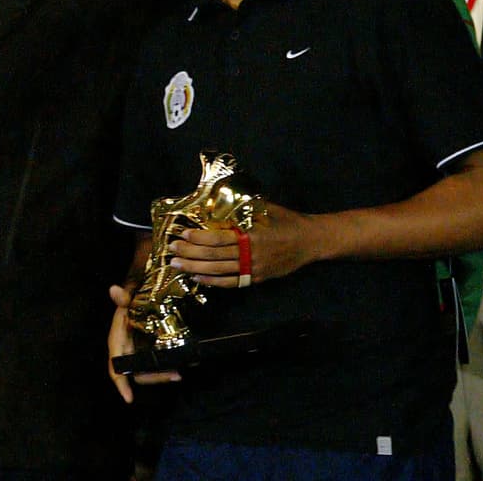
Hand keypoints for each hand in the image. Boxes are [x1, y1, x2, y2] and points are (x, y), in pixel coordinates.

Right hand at [106, 284, 180, 403]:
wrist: (137, 298)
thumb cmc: (129, 301)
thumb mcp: (127, 299)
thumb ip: (123, 297)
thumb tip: (113, 289)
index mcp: (117, 341)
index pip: (115, 366)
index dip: (121, 383)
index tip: (129, 399)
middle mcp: (127, 351)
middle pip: (138, 372)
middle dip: (156, 377)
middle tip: (176, 375)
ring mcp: (139, 352)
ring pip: (149, 370)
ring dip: (165, 373)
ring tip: (182, 370)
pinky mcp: (149, 351)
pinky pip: (158, 363)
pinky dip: (170, 364)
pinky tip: (186, 362)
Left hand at [167, 202, 323, 287]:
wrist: (311, 241)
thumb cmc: (287, 220)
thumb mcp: (266, 208)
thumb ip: (243, 208)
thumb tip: (219, 199)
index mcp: (252, 234)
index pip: (220, 237)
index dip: (200, 236)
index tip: (183, 233)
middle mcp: (251, 254)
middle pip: (215, 255)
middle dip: (191, 252)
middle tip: (171, 250)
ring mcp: (254, 268)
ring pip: (219, 271)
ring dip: (195, 267)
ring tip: (177, 264)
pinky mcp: (258, 279)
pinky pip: (232, 283)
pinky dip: (213, 282)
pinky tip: (197, 277)